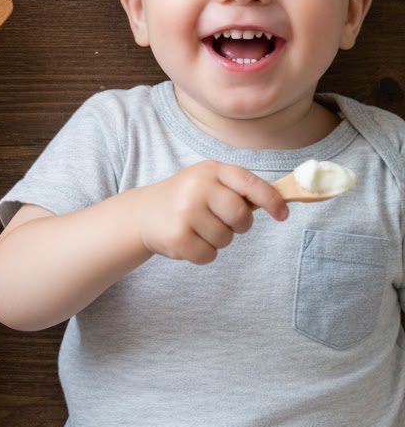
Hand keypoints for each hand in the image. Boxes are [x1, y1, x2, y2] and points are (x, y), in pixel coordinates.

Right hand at [137, 161, 289, 264]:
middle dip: (239, 225)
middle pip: (240, 215)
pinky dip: (203, 253)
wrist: (143, 213)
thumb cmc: (186, 198)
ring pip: (225, 239)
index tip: (283, 214)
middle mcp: (196, 187)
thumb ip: (239, 190)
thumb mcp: (209, 182)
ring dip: (217, 240)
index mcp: (210, 170)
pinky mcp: (177, 237)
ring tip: (197, 228)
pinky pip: (209, 255)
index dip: (271, 199)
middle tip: (223, 222)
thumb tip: (281, 204)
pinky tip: (188, 239)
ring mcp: (185, 212)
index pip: (249, 183)